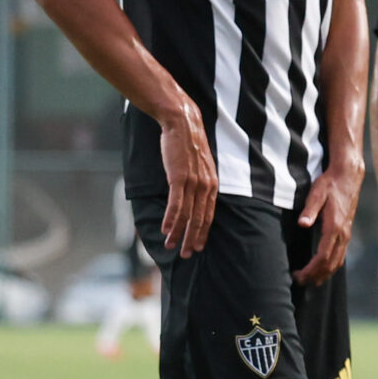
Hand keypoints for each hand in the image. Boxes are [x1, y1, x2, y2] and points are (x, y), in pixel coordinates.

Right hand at [157, 108, 218, 256]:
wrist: (183, 123)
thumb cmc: (188, 144)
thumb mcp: (200, 166)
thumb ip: (199, 182)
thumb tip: (192, 196)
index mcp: (212, 185)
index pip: (209, 215)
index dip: (203, 232)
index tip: (199, 246)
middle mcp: (206, 186)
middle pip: (200, 219)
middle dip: (192, 239)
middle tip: (186, 255)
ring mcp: (194, 182)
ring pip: (187, 215)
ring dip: (178, 233)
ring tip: (170, 246)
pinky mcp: (179, 177)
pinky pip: (176, 203)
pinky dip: (171, 218)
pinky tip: (166, 230)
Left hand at [293, 164, 362, 284]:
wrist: (349, 176)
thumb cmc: (330, 183)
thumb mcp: (317, 193)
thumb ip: (309, 209)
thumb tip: (302, 223)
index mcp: (334, 226)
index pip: (322, 257)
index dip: (310, 270)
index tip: (297, 275)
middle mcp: (343, 234)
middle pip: (330, 264)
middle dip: (315, 276)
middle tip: (299, 281)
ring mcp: (346, 234)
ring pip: (337, 262)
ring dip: (324, 274)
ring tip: (310, 280)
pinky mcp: (346, 232)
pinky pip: (340, 255)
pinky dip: (331, 266)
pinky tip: (324, 268)